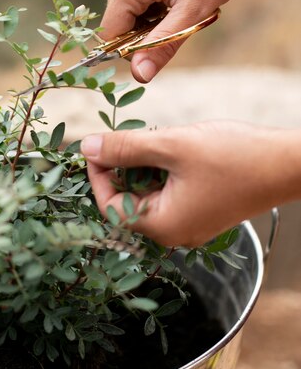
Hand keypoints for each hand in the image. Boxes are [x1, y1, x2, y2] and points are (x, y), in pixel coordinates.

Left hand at [81, 121, 295, 246]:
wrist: (286, 164)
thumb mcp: (172, 146)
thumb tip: (87, 147)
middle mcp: (173, 233)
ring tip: (159, 139)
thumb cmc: (232, 157)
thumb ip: (126, 148)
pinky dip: (164, 170)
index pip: (110, 206)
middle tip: (133, 136)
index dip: (98, 175)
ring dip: (145, 165)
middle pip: (129, 200)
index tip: (96, 145)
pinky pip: (169, 193)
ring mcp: (189, 223)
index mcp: (162, 226)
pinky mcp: (202, 211)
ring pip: (149, 193)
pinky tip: (175, 149)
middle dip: (125, 166)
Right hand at [102, 0, 264, 82]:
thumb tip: (138, 76)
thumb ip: (162, 45)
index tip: (161, 46)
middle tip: (180, 21)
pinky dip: (153, 1)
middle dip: (144, 30)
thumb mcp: (193, 13)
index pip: (111, 31)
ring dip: (151, 16)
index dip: (131, 48)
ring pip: (129, 5)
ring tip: (182, 4)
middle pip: (119, 18)